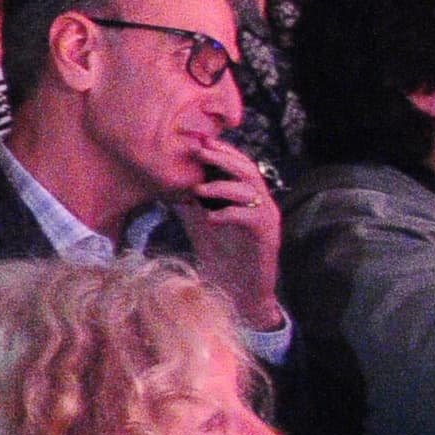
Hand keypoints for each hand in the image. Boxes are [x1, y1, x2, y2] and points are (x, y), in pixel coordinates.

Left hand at [180, 137, 284, 331]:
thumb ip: (189, 204)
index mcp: (245, 198)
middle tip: (201, 150)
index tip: (198, 140)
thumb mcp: (199, 224)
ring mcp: (266, 220)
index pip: (237, 166)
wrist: (239, 294)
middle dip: (224, 158)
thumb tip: (167, 184)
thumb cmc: (221, 258)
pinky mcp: (267, 238)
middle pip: (248, 170)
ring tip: (199, 189)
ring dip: (224, 186)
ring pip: (252, 191)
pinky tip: (210, 218)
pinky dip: (229, 214)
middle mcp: (259, 204)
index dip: (221, 152)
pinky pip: (252, 218)